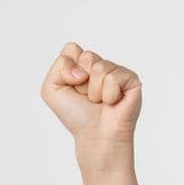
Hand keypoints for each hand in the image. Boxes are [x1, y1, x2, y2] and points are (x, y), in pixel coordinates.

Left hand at [40, 42, 142, 170]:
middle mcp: (101, 66)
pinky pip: (114, 77)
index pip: (72, 49)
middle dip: (82, 80)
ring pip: (100, 67)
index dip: (68, 69)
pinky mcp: (131, 80)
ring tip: (100, 102)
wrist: (95, 136)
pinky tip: (113, 103)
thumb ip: (58, 67)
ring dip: (95, 91)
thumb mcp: (52, 89)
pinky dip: (109, 94)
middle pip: (87, 56)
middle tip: (88, 97)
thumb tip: (83, 69)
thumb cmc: (76, 116)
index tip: (72, 87)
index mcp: (83, 65)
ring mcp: (117, 71)